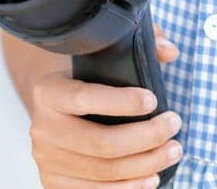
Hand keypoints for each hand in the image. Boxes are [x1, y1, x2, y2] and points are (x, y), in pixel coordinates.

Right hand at [28, 24, 180, 187]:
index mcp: (48, 91)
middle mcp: (42, 128)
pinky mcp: (54, 183)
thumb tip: (170, 51)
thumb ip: (140, 43)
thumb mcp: (105, 56)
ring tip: (172, 151)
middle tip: (174, 126)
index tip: (153, 100)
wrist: (55, 111)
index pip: (84, 98)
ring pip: (104, 172)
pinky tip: (151, 176)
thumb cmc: (87, 81)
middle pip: (101, 143)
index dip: (122, 102)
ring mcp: (47, 160)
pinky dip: (129, 188)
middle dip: (147, 137)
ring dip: (146, 164)